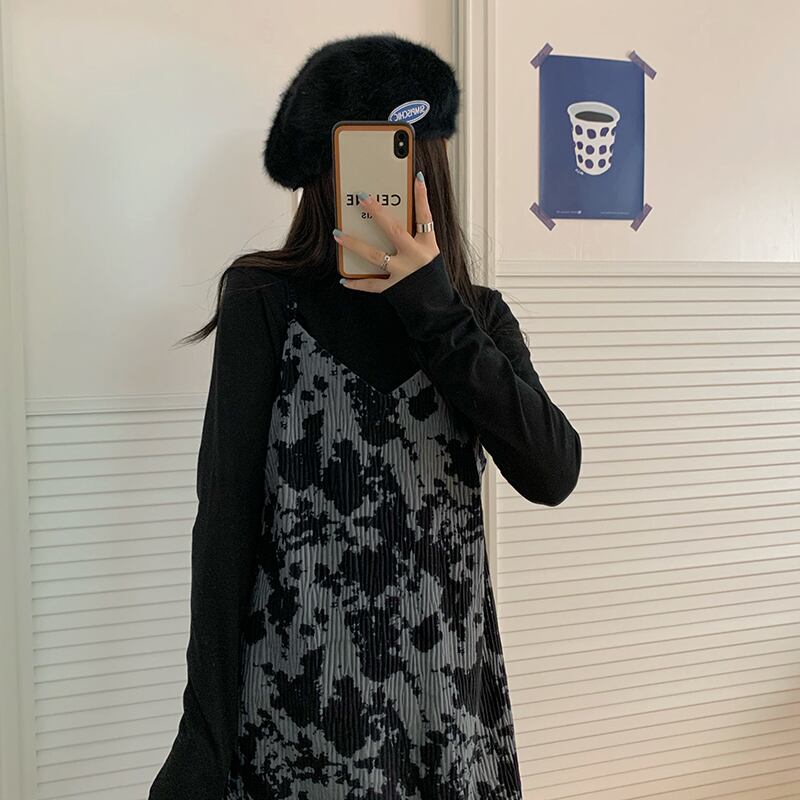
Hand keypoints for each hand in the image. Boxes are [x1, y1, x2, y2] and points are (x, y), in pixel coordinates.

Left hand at [334, 171, 439, 292]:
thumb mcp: (431, 256)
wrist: (438, 309)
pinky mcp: (394, 289)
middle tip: (362, 197)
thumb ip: (417, 240)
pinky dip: (357, 284)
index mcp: (428, 246)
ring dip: (354, 244)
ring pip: (374, 255)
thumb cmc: (434, 281)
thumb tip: (393, 224)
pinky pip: (371, 284)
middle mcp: (415, 257)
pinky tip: (344, 280)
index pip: (425, 216)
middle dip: (377, 212)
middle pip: (394, 230)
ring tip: (338, 234)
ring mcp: (403, 273)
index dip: (422, 196)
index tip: (416, 177)